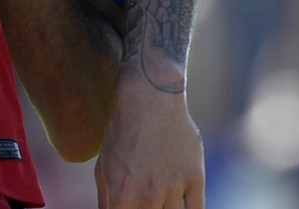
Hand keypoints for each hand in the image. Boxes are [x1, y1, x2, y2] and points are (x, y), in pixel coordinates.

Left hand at [95, 75, 204, 208]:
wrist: (150, 100)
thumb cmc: (122, 133)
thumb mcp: (103, 168)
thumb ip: (106, 201)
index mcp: (122, 194)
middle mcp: (149, 195)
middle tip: (146, 203)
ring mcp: (174, 187)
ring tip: (160, 200)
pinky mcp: (195, 178)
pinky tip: (180, 205)